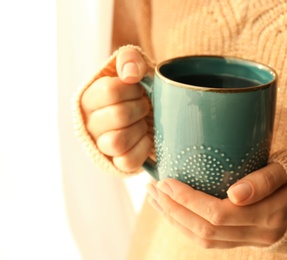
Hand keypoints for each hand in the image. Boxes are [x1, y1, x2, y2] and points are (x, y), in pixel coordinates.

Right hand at [81, 47, 151, 171]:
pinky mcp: (115, 163)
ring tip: (142, 122)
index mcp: (89, 98)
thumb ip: (130, 59)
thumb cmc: (136, 91)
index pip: (110, 90)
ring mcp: (100, 146)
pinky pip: (128, 161)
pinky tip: (146, 137)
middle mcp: (89, 123)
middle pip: (118, 115)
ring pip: (117, 142)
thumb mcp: (133, 68)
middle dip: (140, 108)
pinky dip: (142, 148)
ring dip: (138, 129)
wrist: (148, 114)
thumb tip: (130, 74)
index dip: (132, 89)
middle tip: (144, 105)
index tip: (138, 89)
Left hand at [147, 163, 286, 248]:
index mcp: (269, 215)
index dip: (186, 200)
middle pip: (205, 231)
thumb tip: (234, 194)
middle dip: (173, 211)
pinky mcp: (247, 239)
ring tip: (155, 200)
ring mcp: (253, 240)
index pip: (216, 215)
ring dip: (175, 221)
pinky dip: (188, 226)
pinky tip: (175, 211)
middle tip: (153, 189)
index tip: (165, 181)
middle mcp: (259, 234)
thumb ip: (264, 181)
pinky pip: (212, 240)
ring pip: (205, 240)